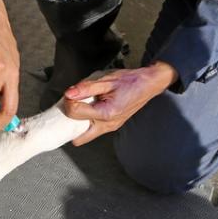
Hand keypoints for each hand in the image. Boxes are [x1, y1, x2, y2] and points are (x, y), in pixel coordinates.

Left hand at [60, 63, 177, 145]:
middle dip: (70, 124)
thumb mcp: (106, 81)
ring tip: (82, 104)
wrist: (148, 84)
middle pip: (78, 138)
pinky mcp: (112, 125)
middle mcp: (108, 125)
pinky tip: (90, 106)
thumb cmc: (130, 81)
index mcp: (106, 114)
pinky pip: (93, 128)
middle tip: (72, 107)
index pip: (75, 113)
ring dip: (79, 122)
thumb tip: (69, 93)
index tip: (71, 92)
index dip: (68, 101)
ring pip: (85, 134)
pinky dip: (87, 119)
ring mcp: (110, 127)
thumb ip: (86, 87)